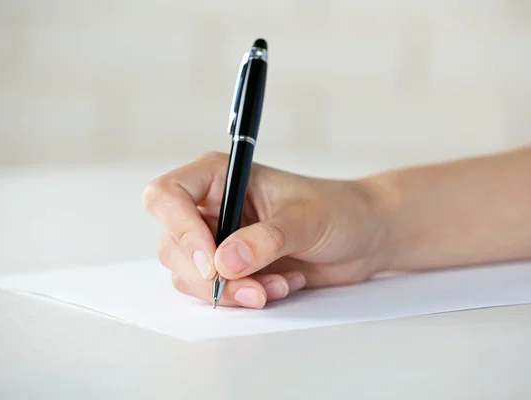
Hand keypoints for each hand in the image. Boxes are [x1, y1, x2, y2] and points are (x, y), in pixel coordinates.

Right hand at [142, 152, 391, 308]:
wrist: (362, 238)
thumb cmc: (337, 210)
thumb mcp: (305, 220)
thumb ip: (266, 239)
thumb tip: (224, 262)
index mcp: (221, 176)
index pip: (168, 195)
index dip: (179, 229)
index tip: (212, 261)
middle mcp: (212, 207)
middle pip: (173, 245)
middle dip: (210, 276)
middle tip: (253, 289)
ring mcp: (219, 239)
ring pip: (190, 275)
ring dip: (231, 290)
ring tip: (276, 285)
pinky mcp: (231, 268)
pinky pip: (215, 292)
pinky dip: (244, 297)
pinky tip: (280, 285)